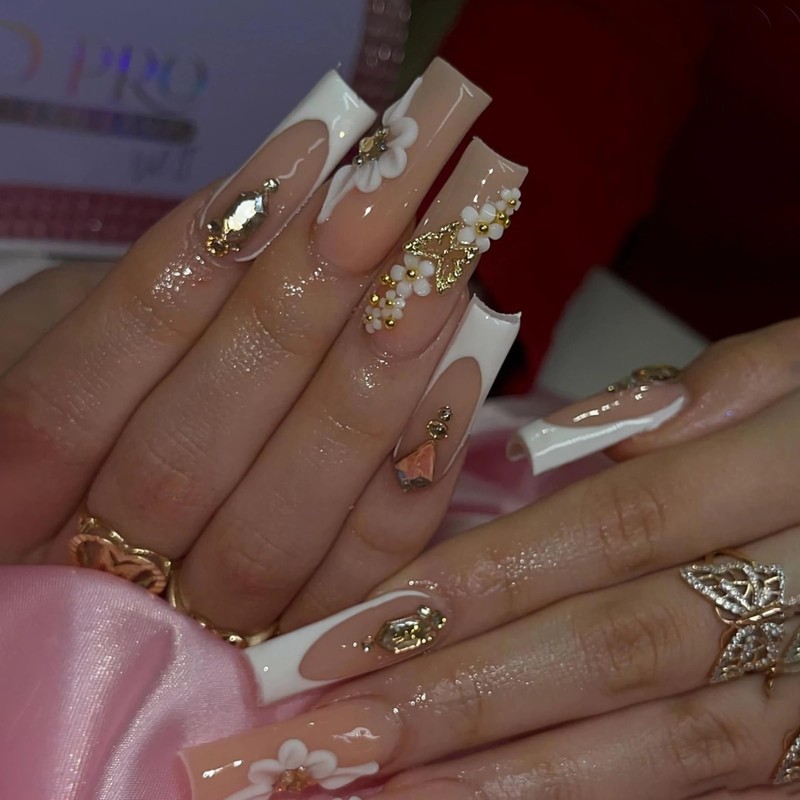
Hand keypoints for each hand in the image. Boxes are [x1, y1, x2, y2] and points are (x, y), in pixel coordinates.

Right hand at [0, 60, 526, 637]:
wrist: (110, 516)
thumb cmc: (82, 393)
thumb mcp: (69, 333)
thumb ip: (144, 296)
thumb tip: (280, 205)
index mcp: (6, 504)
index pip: (69, 403)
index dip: (175, 282)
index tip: (294, 161)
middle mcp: (89, 578)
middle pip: (183, 463)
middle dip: (291, 320)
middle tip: (387, 204)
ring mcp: (198, 627)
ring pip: (274, 529)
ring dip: (363, 394)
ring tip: (437, 275)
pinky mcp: (293, 640)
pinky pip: (352, 579)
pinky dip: (407, 481)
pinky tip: (458, 375)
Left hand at [181, 318, 799, 798]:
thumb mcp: (792, 368)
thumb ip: (690, 395)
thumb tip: (560, 443)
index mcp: (787, 473)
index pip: (608, 529)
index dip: (477, 582)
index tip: (347, 630)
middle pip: (614, 649)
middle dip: (462, 700)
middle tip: (325, 740)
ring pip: (667, 746)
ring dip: (514, 781)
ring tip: (386, 799)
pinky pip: (715, 786)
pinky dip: (596, 798)